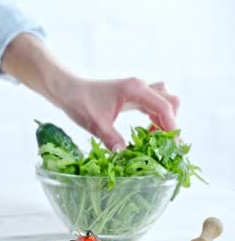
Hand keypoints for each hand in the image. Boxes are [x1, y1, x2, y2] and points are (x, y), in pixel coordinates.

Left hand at [59, 78, 179, 150]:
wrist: (68, 90)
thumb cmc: (80, 103)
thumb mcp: (95, 124)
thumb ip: (111, 138)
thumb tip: (123, 154)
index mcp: (135, 90)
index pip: (164, 107)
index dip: (171, 127)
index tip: (172, 147)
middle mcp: (140, 87)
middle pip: (170, 103)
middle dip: (170, 124)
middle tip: (161, 144)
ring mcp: (137, 90)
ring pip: (164, 103)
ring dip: (164, 121)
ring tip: (153, 140)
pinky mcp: (133, 95)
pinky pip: (153, 105)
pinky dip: (155, 118)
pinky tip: (146, 132)